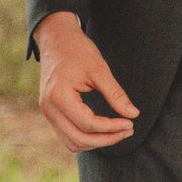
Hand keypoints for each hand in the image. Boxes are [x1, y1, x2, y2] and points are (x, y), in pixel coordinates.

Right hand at [33, 13, 137, 151]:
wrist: (56, 38)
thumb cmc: (77, 50)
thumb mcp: (99, 69)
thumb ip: (115, 94)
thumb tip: (133, 114)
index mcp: (59, 96)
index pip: (88, 124)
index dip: (112, 127)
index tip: (130, 123)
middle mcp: (49, 108)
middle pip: (79, 139)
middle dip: (106, 139)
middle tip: (128, 130)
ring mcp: (47, 112)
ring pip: (72, 142)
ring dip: (96, 142)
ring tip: (118, 132)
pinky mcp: (50, 113)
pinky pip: (67, 135)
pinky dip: (86, 137)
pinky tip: (103, 130)